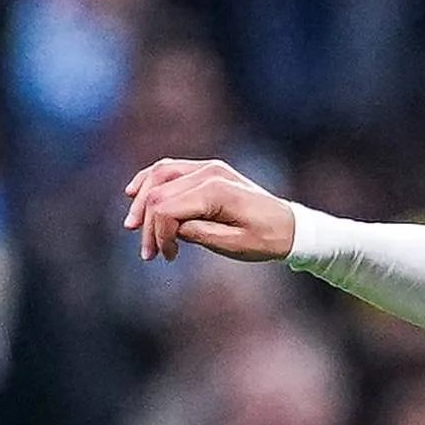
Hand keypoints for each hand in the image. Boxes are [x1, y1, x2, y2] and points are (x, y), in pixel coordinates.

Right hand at [123, 158, 297, 263]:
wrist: (291, 226)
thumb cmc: (267, 239)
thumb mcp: (234, 246)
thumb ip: (199, 235)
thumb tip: (171, 229)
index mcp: (217, 191)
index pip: (168, 207)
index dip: (159, 234)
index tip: (167, 257)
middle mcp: (210, 172)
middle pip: (159, 193)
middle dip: (148, 224)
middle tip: (148, 253)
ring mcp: (208, 167)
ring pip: (160, 175)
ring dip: (142, 200)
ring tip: (133, 226)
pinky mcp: (207, 170)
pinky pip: (170, 169)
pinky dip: (151, 181)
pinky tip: (134, 193)